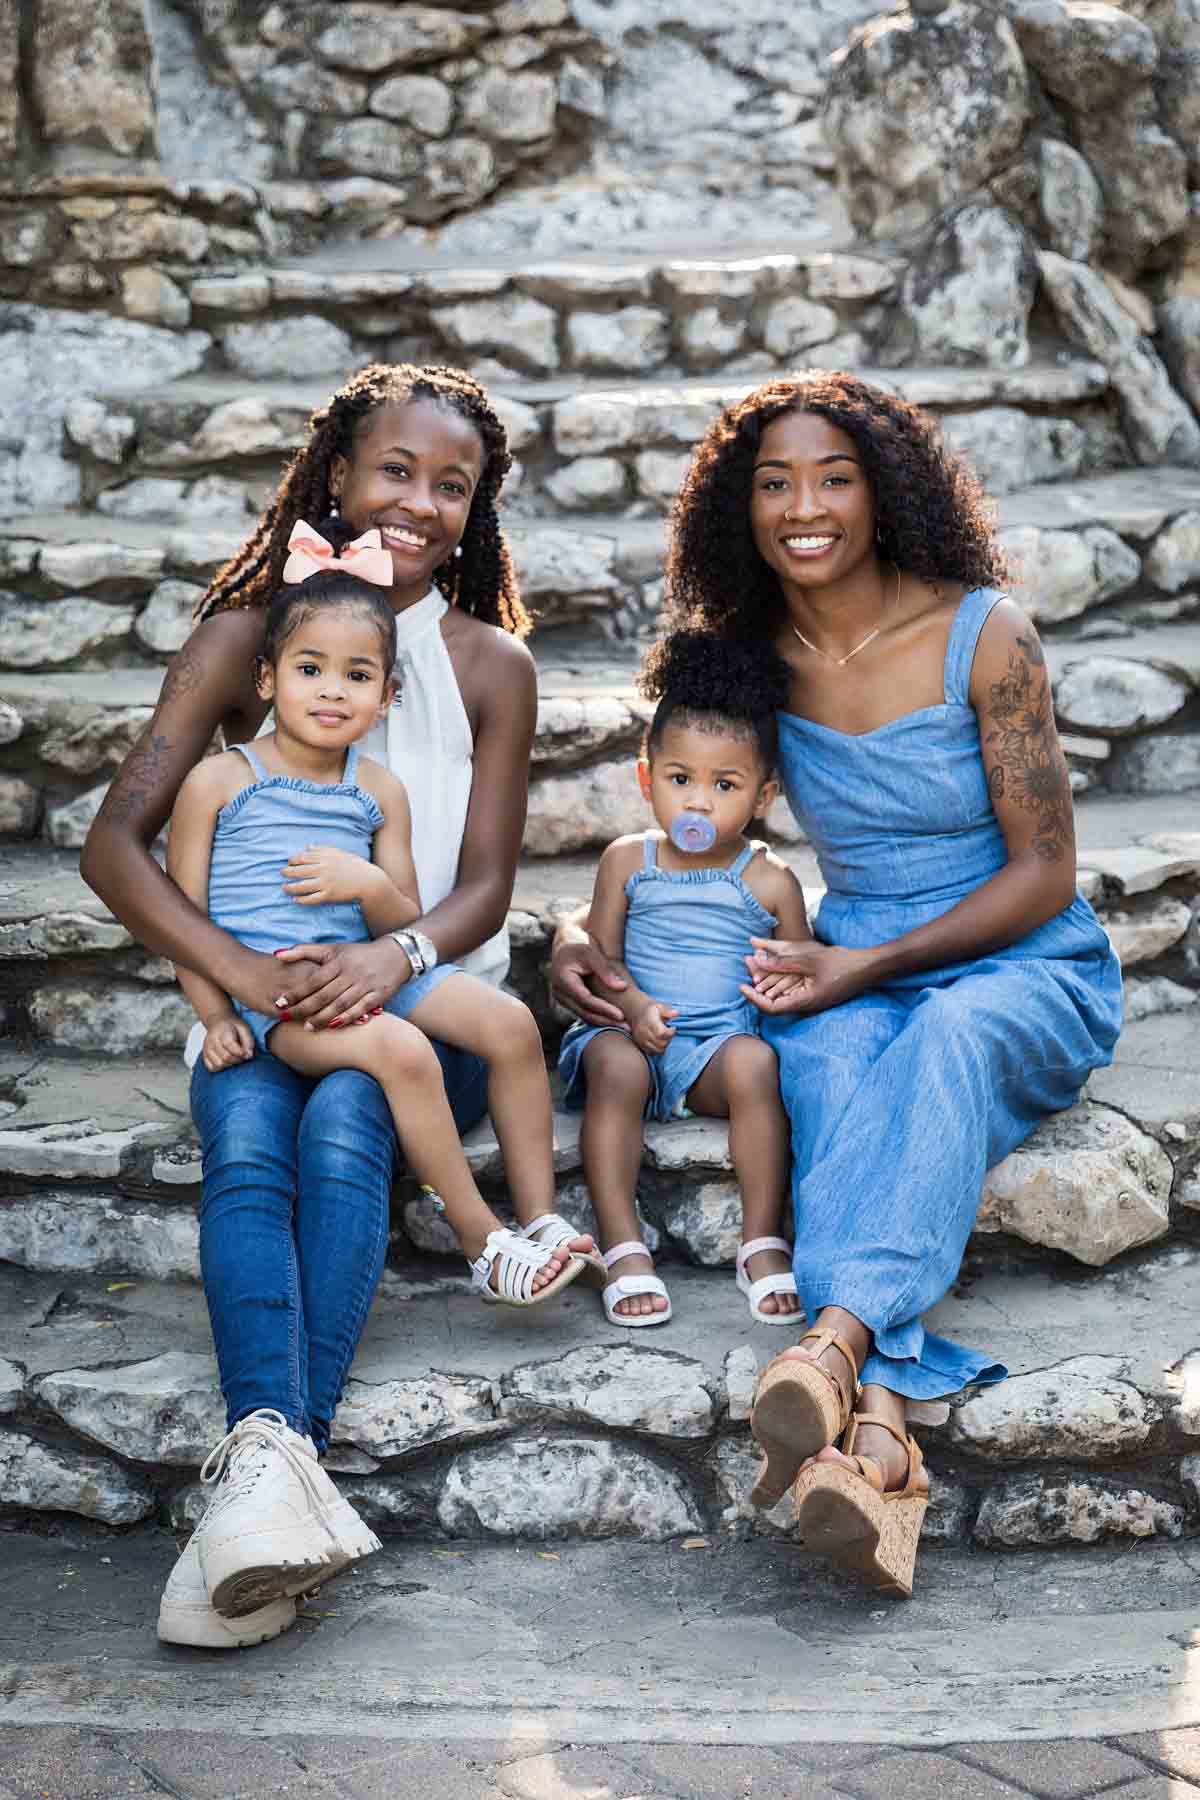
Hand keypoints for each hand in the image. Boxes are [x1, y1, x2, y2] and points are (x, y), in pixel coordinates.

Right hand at [202, 1014, 254, 1071]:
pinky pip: (211, 1068)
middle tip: (242, 1056)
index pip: (230, 1045)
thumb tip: (249, 1055)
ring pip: (219, 1064)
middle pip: (225, 1057)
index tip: (247, 1054)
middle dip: (237, 1060)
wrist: (217, 1021)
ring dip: (230, 1065)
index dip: (241, 1052)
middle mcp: (212, 1041)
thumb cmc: (231, 1025)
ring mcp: (207, 1049)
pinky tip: (226, 1062)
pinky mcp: (205, 1055)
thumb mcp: (243, 1027)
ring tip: (235, 1058)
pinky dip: (221, 1068)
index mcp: (222, 1032)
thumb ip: (248, 1040)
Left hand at [273, 936, 409, 1029]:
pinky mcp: (379, 995)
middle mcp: (352, 973)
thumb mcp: (333, 949)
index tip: (279, 1003)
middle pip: (324, 994)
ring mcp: (366, 985)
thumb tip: (277, 954)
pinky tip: (333, 1026)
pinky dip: (347, 1018)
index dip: (296, 992)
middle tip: (287, 1018)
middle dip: (304, 1008)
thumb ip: (304, 951)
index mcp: (339, 961)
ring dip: (323, 1017)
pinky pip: (361, 1009)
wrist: (397, 954)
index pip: (313, 980)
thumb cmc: (358, 954)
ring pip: (341, 1004)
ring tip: (306, 1027)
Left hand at [282, 844, 376, 905]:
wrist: (369, 882)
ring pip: (302, 886)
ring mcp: (326, 884)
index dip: (293, 860)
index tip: (289, 862)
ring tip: (284, 888)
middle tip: (282, 873)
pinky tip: (296, 900)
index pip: (304, 858)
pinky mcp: (329, 896)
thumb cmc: (355, 866)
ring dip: (290, 887)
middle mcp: (324, 870)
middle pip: (300, 871)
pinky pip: (311, 899)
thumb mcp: (340, 853)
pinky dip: (302, 900)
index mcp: (326, 858)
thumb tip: (308, 846)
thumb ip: (323, 850)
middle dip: (288, 872)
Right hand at [550, 934, 627, 1026]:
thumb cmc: (579, 947)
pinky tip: (614, 1021)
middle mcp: (559, 993)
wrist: (564, 948)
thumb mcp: (592, 953)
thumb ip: (605, 970)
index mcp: (563, 980)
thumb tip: (622, 987)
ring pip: (584, 1016)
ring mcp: (562, 999)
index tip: (621, 1015)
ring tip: (624, 1027)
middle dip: (606, 1020)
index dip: (603, 1008)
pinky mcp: (568, 1002)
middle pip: (584, 1012)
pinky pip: (584, 1013)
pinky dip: (599, 1018)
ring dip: (604, 1022)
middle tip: (626, 1027)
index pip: (585, 999)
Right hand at [631, 1000, 677, 1054]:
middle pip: (661, 1043)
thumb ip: (668, 1011)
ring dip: (664, 1046)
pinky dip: (658, 1050)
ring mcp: (641, 1040)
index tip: (673, 1028)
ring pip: (657, 1050)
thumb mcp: (659, 1006)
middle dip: (669, 1040)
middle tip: (669, 1033)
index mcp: (649, 1022)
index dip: (671, 1032)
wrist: (636, 1013)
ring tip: (665, 1038)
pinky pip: (652, 1052)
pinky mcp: (640, 1045)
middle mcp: (644, 1032)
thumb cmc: (650, 1010)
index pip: (661, 1033)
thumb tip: (676, 1013)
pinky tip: (660, 1042)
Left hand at [741, 939, 873, 1016]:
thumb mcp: (809, 959)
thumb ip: (783, 962)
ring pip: (782, 996)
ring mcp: (811, 1002)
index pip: (770, 1009)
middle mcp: (806, 1006)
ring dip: (768, 981)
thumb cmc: (841, 964)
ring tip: (757, 964)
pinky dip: (780, 980)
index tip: (741, 986)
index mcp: (804, 1001)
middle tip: (747, 965)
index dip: (753, 999)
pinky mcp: (815, 995)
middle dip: (757, 985)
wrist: (868, 968)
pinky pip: (792, 992)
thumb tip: (758, 960)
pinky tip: (775, 967)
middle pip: (774, 1002)